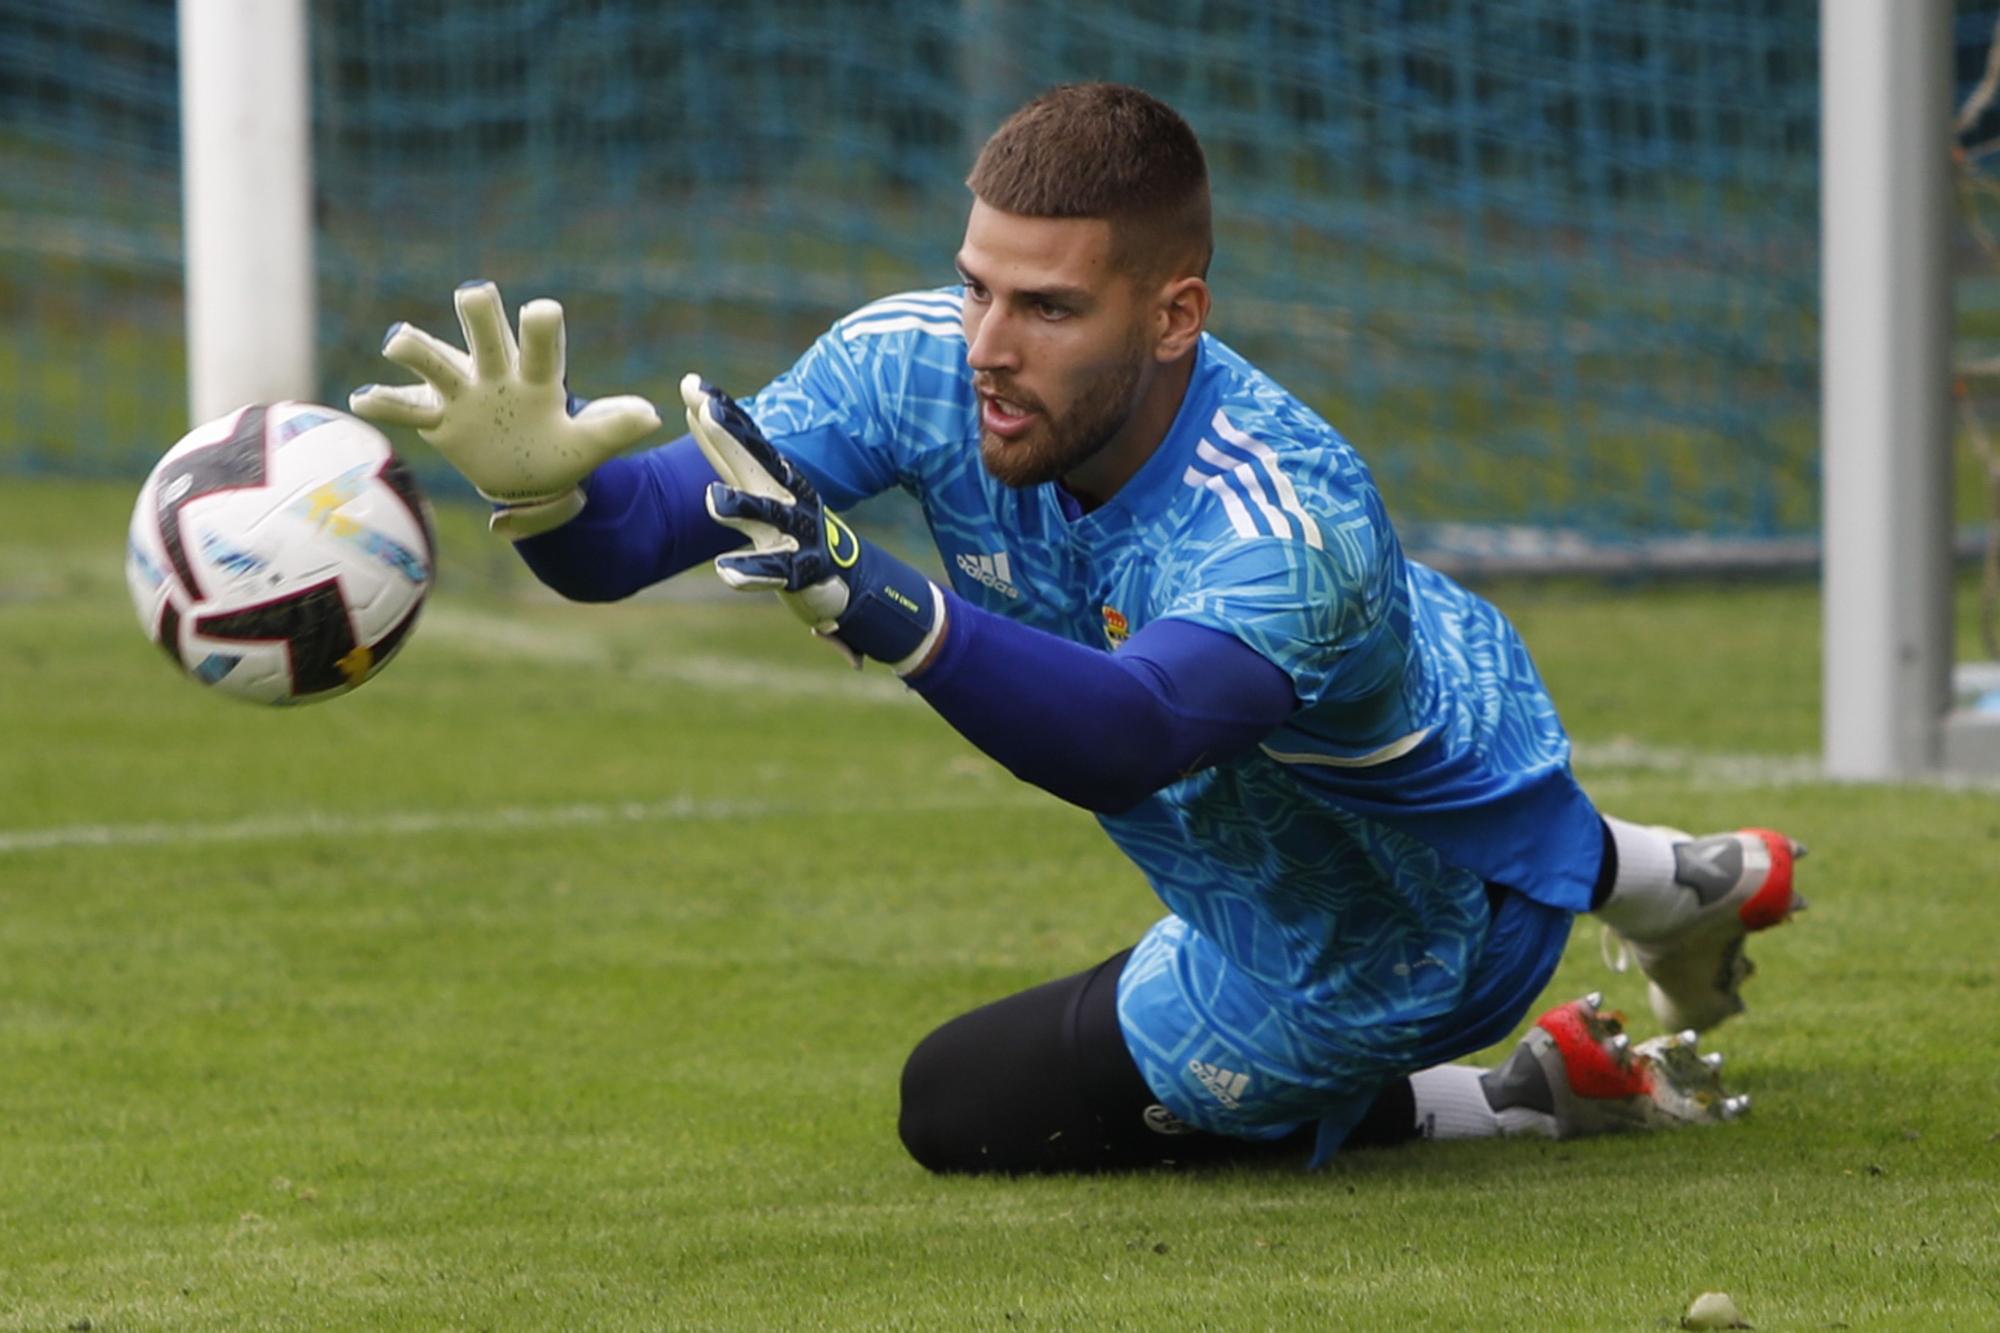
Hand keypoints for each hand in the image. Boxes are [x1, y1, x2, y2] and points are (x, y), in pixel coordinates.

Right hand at [350, 280, 659, 538]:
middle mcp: (496, 373)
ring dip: (418, 350)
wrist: (527, 474)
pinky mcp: (438, 417)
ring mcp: (463, 393)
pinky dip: (385, 402)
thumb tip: (652, 414)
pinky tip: (361, 398)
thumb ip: (614, 426)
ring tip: (398, 341)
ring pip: (437, 362)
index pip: (542, 345)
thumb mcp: (589, 443)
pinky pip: (407, 407)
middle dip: (480, 315)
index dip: (542, 327)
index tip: (543, 310)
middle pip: (485, 336)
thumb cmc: (559, 450)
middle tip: (474, 294)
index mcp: (538, 375)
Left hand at [680, 374, 945, 673]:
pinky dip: (752, 572)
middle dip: (731, 437)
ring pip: (768, 515)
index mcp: (773, 476)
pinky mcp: (802, 571)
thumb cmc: (788, 527)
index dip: (720, 410)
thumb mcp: (758, 486)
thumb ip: (725, 453)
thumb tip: (696, 407)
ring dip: (741, 504)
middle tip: (706, 410)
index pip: (743, 437)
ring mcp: (796, 532)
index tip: (689, 383)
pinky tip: (725, 572)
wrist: (841, 580)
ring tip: (712, 498)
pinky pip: (776, 571)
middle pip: (756, 462)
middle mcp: (787, 496)